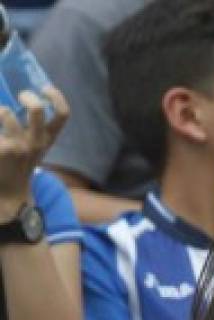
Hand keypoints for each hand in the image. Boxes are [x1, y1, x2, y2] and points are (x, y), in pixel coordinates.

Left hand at [0, 85, 67, 218]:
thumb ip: (34, 126)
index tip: (44, 88)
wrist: (10, 192)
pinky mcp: (2, 151)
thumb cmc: (21, 163)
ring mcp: (19, 146)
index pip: (62, 115)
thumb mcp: (35, 146)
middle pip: (36, 109)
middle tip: (19, 97)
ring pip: (6, 112)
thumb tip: (22, 97)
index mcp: (47, 138)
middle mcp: (36, 141)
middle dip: (27, 96)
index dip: (56, 96)